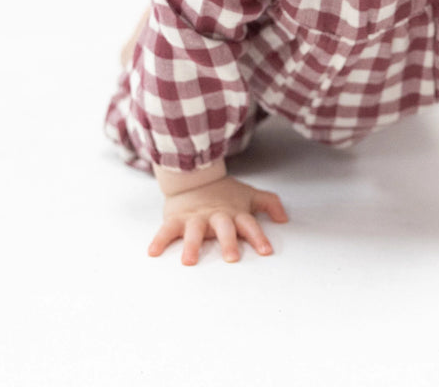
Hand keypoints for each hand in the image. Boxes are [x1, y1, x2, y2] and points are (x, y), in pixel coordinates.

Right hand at [149, 175, 288, 264]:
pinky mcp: (176, 218)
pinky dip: (159, 240)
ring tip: (189, 262)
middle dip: (227, 242)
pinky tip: (153, 252)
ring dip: (191, 245)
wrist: (194, 176)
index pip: (249, 225)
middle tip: (231, 257)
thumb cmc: (224, 193)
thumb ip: (269, 203)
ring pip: (194, 231)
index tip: (266, 251)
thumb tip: (285, 218)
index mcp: (234, 212)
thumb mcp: (248, 195)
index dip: (258, 237)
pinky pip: (166, 230)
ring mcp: (195, 217)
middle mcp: (216, 215)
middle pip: (223, 228)